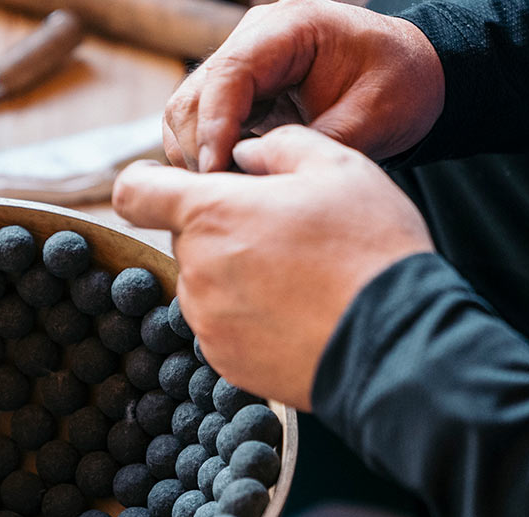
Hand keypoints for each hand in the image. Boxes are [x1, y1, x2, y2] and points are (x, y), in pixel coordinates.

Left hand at [113, 125, 433, 409]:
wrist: (395, 341)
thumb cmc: (368, 247)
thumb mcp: (338, 165)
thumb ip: (278, 146)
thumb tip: (245, 153)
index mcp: (210, 213)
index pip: (133, 192)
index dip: (145, 182)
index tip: (169, 184)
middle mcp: (196, 268)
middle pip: (185, 237)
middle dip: (221, 227)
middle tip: (281, 232)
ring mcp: (206, 320)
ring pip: (204, 281)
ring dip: (235, 272)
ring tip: (297, 277)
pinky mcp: (223, 359)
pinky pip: (222, 323)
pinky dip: (247, 314)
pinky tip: (295, 313)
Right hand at [164, 0, 443, 171]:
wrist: (415, 74)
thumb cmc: (400, 84)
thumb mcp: (372, 117)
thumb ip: (316, 146)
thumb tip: (260, 182)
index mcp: (288, 28)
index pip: (228, 75)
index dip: (214, 128)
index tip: (216, 174)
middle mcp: (253, 41)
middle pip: (192, 98)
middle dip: (199, 151)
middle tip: (224, 198)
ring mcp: (241, 66)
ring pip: (186, 116)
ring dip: (197, 159)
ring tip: (230, 193)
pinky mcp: (238, 94)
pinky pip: (201, 128)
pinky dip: (207, 159)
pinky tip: (235, 183)